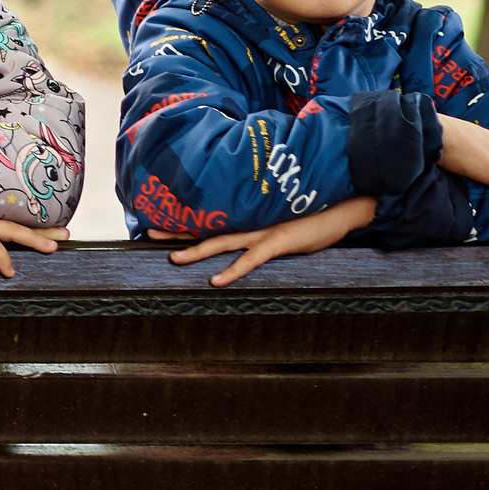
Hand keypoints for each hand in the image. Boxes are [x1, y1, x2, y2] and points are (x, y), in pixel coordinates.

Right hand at [0, 201, 67, 278]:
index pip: (4, 216)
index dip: (27, 221)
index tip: (47, 226)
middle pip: (16, 221)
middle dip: (43, 228)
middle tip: (67, 234)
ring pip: (11, 230)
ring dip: (34, 240)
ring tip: (54, 248)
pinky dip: (2, 258)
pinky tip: (10, 272)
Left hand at [170, 195, 378, 285]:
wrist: (340, 208)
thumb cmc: (308, 216)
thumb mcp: (279, 219)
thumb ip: (259, 224)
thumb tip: (242, 233)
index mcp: (246, 216)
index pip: (209, 218)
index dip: (183, 220)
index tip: (157, 221)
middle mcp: (248, 222)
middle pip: (206, 226)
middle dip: (176, 230)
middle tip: (149, 233)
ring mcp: (261, 231)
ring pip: (221, 242)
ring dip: (196, 251)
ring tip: (173, 260)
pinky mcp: (278, 242)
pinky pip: (251, 259)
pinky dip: (233, 271)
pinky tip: (215, 281)